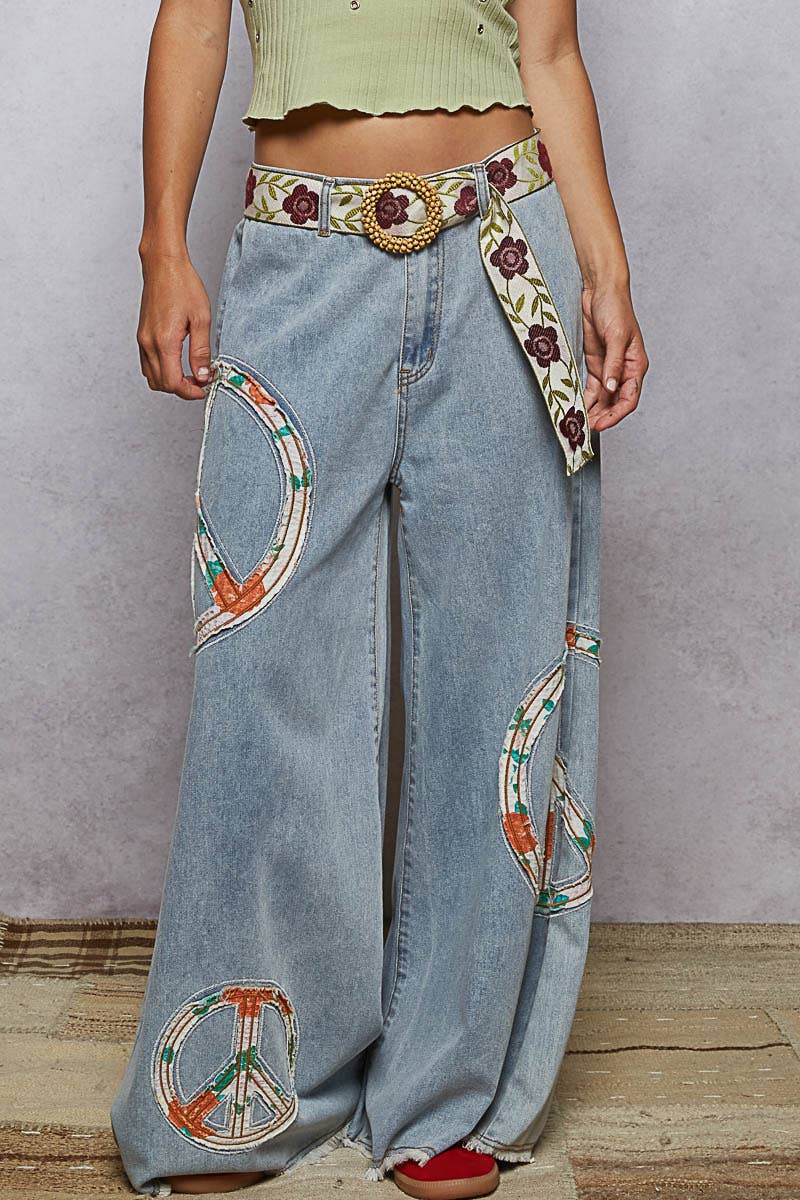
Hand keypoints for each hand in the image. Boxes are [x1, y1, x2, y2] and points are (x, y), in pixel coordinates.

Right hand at [137, 250, 211, 399]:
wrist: (163, 265)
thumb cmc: (182, 285)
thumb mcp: (201, 319)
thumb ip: (201, 351)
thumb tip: (203, 375)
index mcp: (164, 341)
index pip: (172, 382)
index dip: (189, 391)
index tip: (203, 389)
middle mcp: (148, 343)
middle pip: (161, 384)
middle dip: (181, 389)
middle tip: (200, 383)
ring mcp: (142, 340)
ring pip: (151, 377)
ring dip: (170, 382)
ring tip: (190, 374)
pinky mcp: (141, 335)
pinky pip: (147, 364)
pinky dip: (161, 371)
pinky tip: (177, 363)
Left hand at [581, 284, 648, 431]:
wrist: (600, 290)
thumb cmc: (615, 308)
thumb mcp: (615, 336)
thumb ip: (613, 364)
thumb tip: (611, 387)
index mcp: (636, 365)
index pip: (629, 398)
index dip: (616, 414)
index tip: (601, 424)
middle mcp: (624, 370)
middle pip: (615, 402)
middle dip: (603, 417)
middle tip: (586, 429)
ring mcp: (609, 369)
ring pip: (603, 398)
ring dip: (593, 411)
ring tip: (580, 423)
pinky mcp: (596, 364)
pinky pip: (591, 389)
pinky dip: (585, 399)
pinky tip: (577, 408)